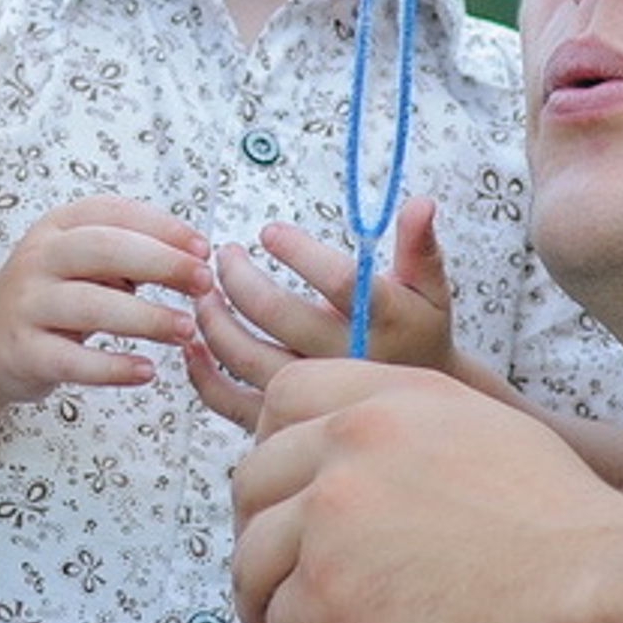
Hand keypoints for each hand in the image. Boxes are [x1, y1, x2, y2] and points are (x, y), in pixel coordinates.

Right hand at [0, 197, 213, 409]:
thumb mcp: (79, 261)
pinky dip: (113, 367)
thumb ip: (127, 255)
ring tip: (185, 329)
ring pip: (92, 305)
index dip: (163, 227)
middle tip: (202, 281)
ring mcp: (27, 305)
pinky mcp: (23, 352)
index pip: (114, 213)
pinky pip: (73, 361)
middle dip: (161, 262)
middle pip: (104, 249)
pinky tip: (145, 371)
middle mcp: (39, 258)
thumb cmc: (50, 296)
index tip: (202, 247)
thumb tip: (192, 260)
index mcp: (58, 226)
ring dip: (146, 317)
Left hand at [188, 197, 455, 432]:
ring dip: (213, 319)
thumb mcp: (429, 288)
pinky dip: (201, 375)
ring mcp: (312, 396)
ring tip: (204, 290)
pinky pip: (231, 402)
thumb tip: (420, 202)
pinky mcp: (285, 421)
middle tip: (225, 254)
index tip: (268, 232)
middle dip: (238, 277)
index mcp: (381, 320)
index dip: (298, 252)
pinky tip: (192, 344)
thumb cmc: (417, 335)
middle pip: (276, 315)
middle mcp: (343, 359)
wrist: (415, 413)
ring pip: (245, 357)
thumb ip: (418, 245)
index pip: (337, 280)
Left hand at [230, 356, 622, 622]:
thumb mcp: (483, 435)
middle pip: (253, 480)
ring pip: (252, 557)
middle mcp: (351, 441)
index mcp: (390, 398)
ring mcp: (334, 513)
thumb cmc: (561, 529)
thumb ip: (408, 438)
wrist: (597, 590)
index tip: (278, 493)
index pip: (285, 396)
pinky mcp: (331, 589)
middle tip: (273, 578)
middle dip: (255, 535)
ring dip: (260, 608)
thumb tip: (361, 480)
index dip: (270, 445)